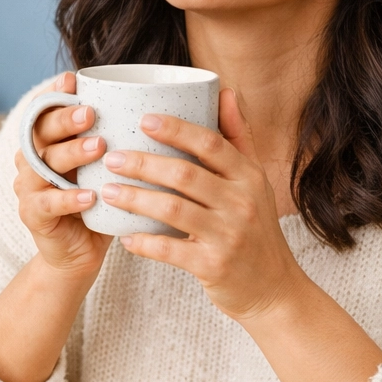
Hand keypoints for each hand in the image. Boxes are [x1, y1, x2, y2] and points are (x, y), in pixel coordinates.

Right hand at [13, 71, 112, 277]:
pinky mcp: (34, 216)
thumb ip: (118, 138)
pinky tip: (91, 195)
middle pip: (40, 131)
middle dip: (66, 119)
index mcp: (47, 142)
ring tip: (99, 146)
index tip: (73, 80)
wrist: (79, 254)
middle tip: (92, 112)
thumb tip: (162, 106)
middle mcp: (32, 160)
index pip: (44, 110)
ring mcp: (29, 188)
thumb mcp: (107, 167)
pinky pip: (48, 204)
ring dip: (71, 153)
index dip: (54, 94)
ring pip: (43, 165)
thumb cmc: (100, 202)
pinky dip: (70, 199)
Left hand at [99, 88, 305, 320]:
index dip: (176, 129)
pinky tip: (124, 236)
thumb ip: (238, 138)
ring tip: (107, 191)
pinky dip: (144, 242)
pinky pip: (170, 249)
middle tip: (111, 157)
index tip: (143, 119)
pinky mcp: (214, 266)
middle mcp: (242, 203)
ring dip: (135, 198)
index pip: (212, 144)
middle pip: (185, 174)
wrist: (273, 289)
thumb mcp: (256, 183)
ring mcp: (229, 235)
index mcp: (250, 177)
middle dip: (143, 163)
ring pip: (172, 209)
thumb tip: (226, 91)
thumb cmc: (256, 230)